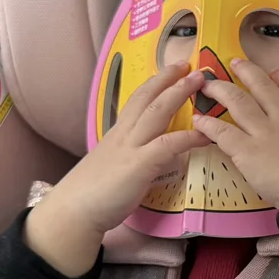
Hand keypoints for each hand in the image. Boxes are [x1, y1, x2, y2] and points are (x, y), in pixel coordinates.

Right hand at [25, 62, 209, 275]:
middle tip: (190, 65)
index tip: (174, 69)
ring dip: (179, 94)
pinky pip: (167, 145)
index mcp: (119, 133)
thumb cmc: (94, 193)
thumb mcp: (116, 164)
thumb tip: (155, 151)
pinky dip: (188, 136)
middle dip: (170, 78)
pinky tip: (205, 134)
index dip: (157, 82)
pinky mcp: (138, 165)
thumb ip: (134, 154)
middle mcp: (124, 134)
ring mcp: (131, 147)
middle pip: (148, 97)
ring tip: (198, 82)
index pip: (138, 99)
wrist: (73, 213)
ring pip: (156, 112)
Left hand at [192, 58, 278, 208]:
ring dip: (222, 90)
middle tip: (234, 63)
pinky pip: (223, 132)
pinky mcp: (246, 150)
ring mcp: (263, 132)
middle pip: (261, 87)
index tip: (273, 72)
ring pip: (238, 102)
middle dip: (246, 72)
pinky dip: (209, 124)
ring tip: (208, 84)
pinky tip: (199, 119)